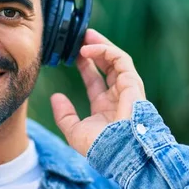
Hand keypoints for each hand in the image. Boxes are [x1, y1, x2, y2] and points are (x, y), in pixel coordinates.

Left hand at [50, 28, 146, 155]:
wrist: (120, 153)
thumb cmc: (101, 147)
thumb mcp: (75, 132)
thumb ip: (64, 115)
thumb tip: (55, 97)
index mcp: (105, 107)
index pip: (95, 80)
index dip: (84, 66)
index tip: (72, 54)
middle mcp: (117, 96)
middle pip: (107, 66)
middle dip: (94, 49)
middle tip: (80, 37)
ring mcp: (127, 89)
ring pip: (116, 59)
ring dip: (100, 45)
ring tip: (84, 35)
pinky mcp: (133, 82)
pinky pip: (120, 60)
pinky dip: (104, 50)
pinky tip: (87, 49)